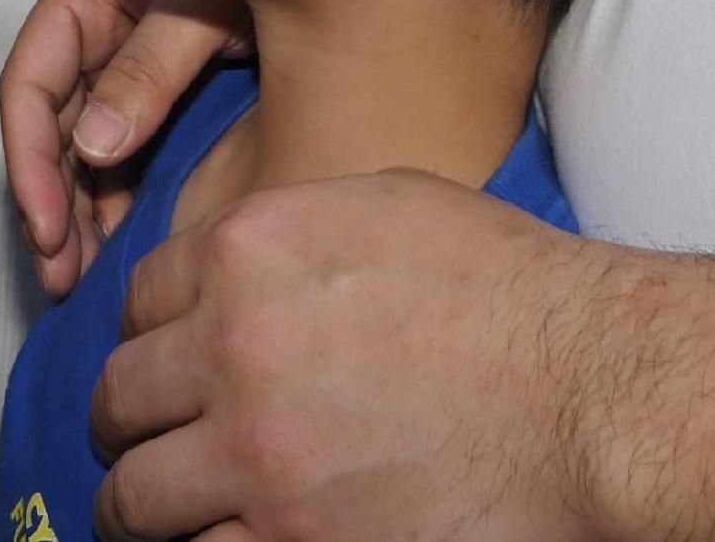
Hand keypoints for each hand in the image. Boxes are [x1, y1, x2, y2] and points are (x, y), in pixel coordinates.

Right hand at [0, 0, 250, 298]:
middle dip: (49, 203)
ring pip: (76, 146)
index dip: (30, 160)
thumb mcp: (202, 3)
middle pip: (47, 125)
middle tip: (61, 274)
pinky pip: (117, 149)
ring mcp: (119, 60)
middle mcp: (91, 28)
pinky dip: (111, 195)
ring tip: (81, 277)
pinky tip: (117, 241)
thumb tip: (93, 147)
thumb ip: (150, 68)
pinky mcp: (154, 89)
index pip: (29, 81)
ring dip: (75, 210)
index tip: (49, 228)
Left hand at [92, 168, 600, 541]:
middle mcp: (232, 350)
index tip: (169, 364)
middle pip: (121, 399)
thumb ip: (288, 234)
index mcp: (247, 253)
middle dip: (131, 423)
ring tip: (160, 512)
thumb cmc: (512, 293)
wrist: (593, 393)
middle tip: (150, 442)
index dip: (153, 336)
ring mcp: (257, 458)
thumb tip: (238, 268)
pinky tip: (224, 541)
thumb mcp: (385, 205)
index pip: (138, 301)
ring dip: (143, 504)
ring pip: (134, 498)